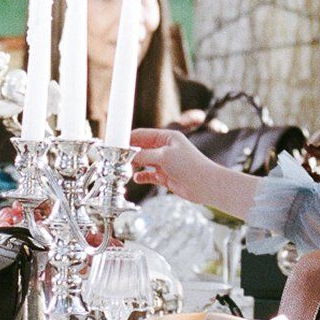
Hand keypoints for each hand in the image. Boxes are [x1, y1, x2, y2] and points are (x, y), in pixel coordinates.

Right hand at [129, 127, 262, 221]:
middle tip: (116, 160)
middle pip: (140, 148)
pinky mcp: (165, 176)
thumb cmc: (189, 166)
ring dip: (133, 166)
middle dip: (128, 154)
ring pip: (143, 162)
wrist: (205, 185)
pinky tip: (136, 179)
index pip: (142, 135)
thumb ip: (144, 155)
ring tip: (123, 171)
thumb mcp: (164, 156)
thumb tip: (127, 156)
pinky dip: (141, 176)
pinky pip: (148, 175)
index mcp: (166, 137)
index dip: (128, 139)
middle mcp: (164, 148)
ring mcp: (164, 163)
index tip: (114, 145)